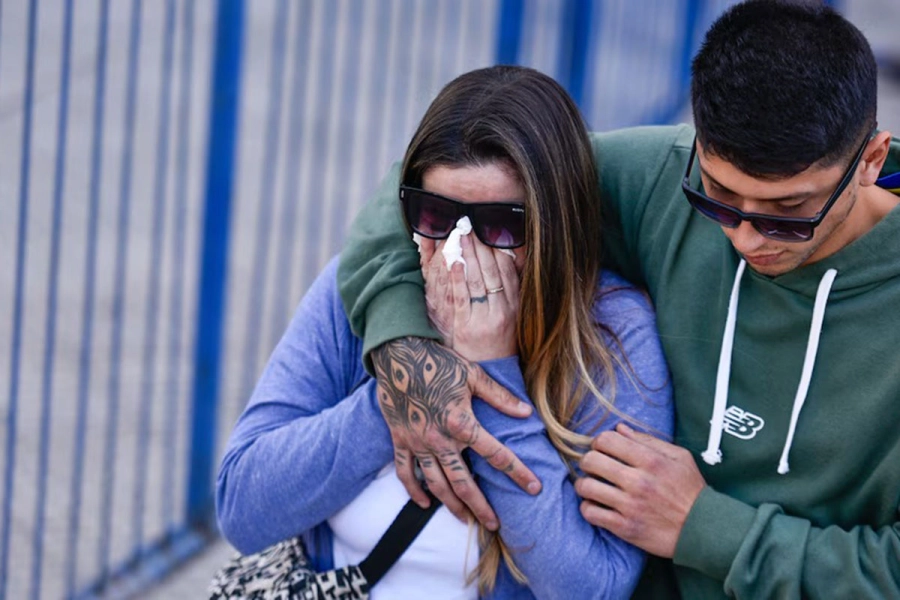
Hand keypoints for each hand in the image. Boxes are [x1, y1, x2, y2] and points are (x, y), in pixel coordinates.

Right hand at [372, 337, 540, 528]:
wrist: (397, 354)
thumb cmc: (438, 362)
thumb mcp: (473, 375)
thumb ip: (500, 397)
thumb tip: (526, 413)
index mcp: (462, 423)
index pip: (496, 455)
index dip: (518, 472)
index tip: (534, 488)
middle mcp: (440, 439)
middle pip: (463, 482)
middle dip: (480, 506)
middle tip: (493, 524)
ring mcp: (418, 442)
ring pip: (436, 483)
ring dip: (451, 504)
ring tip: (464, 519)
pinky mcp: (400, 440)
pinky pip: (406, 472)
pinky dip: (414, 490)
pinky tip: (424, 503)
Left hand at [421, 233, 518, 360]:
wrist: (492, 371)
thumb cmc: (500, 340)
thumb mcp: (514, 316)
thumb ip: (512, 291)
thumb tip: (510, 260)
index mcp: (515, 305)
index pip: (508, 271)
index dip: (498, 249)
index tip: (488, 231)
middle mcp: (503, 310)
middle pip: (491, 271)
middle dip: (480, 246)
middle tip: (469, 225)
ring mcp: (485, 318)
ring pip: (477, 280)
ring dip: (468, 255)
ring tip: (459, 236)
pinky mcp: (466, 327)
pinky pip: (462, 298)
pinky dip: (458, 278)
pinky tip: (453, 262)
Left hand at [574, 423, 705, 557]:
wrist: (702, 529)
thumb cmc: (690, 490)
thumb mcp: (679, 457)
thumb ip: (648, 440)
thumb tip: (619, 428)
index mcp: (651, 461)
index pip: (607, 440)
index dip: (599, 442)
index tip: (603, 449)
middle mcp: (638, 482)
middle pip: (591, 460)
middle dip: (588, 460)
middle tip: (593, 466)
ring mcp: (630, 506)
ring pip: (586, 487)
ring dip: (584, 484)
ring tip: (591, 485)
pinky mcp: (625, 528)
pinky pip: (590, 513)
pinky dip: (588, 507)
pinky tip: (596, 504)